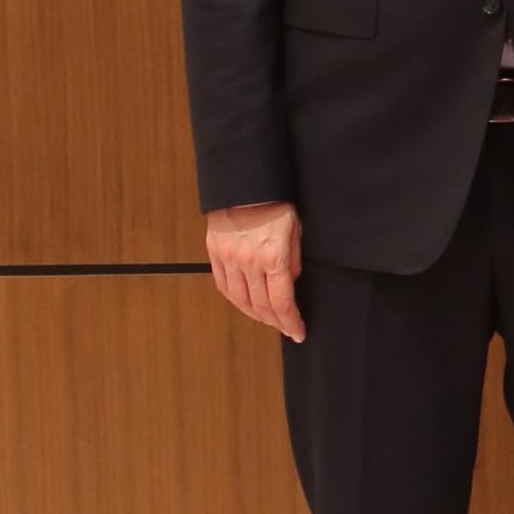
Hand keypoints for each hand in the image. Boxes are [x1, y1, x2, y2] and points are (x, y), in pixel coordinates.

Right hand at [205, 201, 304, 341]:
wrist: (245, 182)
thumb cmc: (275, 202)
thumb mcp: (296, 229)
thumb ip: (294, 259)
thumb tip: (290, 282)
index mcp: (273, 256)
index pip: (282, 302)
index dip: (291, 322)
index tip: (298, 331)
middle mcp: (249, 261)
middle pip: (261, 306)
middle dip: (276, 322)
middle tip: (286, 328)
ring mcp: (229, 258)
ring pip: (240, 301)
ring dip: (256, 315)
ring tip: (268, 320)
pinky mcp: (215, 253)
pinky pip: (224, 286)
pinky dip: (235, 300)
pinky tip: (245, 304)